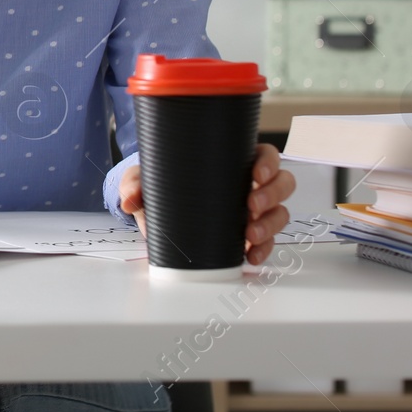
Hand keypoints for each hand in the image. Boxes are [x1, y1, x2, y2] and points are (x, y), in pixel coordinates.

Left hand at [118, 142, 295, 265]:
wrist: (156, 212)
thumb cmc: (161, 184)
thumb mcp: (146, 178)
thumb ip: (135, 184)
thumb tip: (129, 200)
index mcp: (233, 160)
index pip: (265, 155)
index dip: (269, 163)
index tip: (257, 173)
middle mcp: (249, 184)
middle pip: (282, 183)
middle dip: (272, 195)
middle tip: (250, 206)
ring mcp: (252, 211)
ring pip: (279, 213)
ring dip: (270, 225)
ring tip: (249, 236)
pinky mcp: (248, 236)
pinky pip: (267, 242)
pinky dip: (264, 250)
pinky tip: (251, 256)